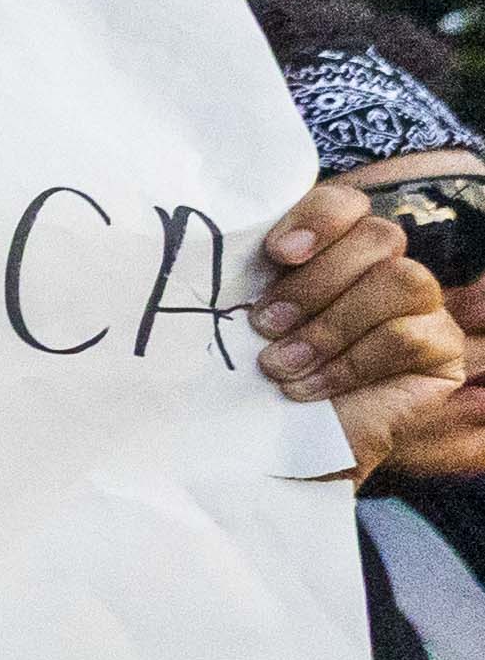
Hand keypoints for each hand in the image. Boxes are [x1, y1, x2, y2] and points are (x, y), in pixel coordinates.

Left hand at [250, 180, 461, 479]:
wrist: (271, 456)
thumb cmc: (249, 383)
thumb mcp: (240, 322)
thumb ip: (248, 277)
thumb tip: (218, 238)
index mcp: (334, 251)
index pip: (347, 204)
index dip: (318, 217)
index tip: (275, 254)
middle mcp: (383, 271)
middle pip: (378, 236)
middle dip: (314, 283)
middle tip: (264, 326)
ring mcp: (420, 309)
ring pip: (401, 279)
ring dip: (332, 325)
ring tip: (282, 365)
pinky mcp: (441, 350)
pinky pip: (409, 334)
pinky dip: (352, 362)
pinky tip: (312, 388)